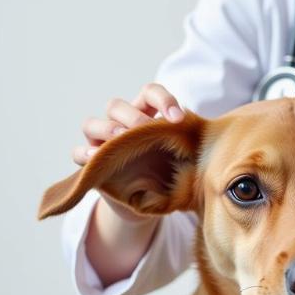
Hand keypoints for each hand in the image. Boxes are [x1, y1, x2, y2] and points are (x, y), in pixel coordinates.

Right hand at [72, 82, 184, 222]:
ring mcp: (101, 142)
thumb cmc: (168, 171)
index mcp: (145, 114)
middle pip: (116, 106)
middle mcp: (121, 123)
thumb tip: (215, 143)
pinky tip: (97, 158)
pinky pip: (79, 154)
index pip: (150, 94)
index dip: (163, 100)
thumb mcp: (182, 158)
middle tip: (146, 129)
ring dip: (106, 129)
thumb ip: (190, 146)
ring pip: (92, 124)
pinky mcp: (90, 163)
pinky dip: (86, 155)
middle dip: (132, 116)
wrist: (149, 200)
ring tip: (119, 138)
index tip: (179, 118)